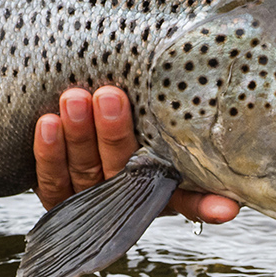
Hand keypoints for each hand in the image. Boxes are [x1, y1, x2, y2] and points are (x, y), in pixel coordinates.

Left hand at [33, 86, 239, 223]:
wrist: (75, 136)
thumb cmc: (131, 118)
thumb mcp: (153, 118)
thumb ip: (170, 107)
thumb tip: (211, 69)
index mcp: (162, 185)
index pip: (190, 199)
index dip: (209, 205)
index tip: (227, 208)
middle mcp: (129, 195)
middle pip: (125, 171)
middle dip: (116, 134)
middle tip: (110, 96)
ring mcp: (93, 199)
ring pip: (86, 170)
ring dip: (80, 135)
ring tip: (74, 99)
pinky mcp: (59, 197)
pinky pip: (52, 179)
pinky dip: (49, 151)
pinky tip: (48, 124)